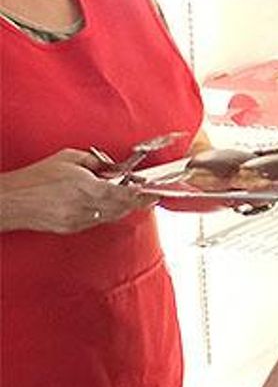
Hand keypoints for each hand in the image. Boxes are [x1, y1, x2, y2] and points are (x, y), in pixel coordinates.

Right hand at [0, 149, 155, 233]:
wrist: (11, 201)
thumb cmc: (36, 178)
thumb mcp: (68, 158)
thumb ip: (95, 161)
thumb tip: (112, 167)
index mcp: (87, 187)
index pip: (124, 194)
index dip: (142, 195)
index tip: (154, 193)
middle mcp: (85, 206)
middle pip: (122, 208)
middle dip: (136, 202)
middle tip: (146, 195)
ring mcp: (78, 220)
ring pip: (110, 216)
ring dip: (121, 207)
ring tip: (126, 197)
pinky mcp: (71, 228)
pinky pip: (96, 221)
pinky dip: (105, 213)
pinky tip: (103, 205)